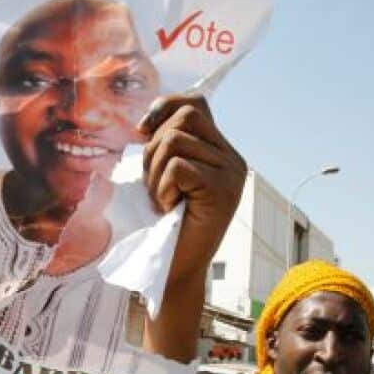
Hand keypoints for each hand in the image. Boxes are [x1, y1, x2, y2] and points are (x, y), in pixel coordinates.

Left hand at [140, 95, 246, 286]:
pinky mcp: (222, 191)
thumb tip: (146, 120)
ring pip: (177, 140)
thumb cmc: (164, 224)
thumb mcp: (162, 175)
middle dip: (155, 147)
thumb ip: (165, 145)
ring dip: (155, 172)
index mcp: (220, 152)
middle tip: (154, 183)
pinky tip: (169, 208)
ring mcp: (231, 174)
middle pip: (185, 117)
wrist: (176, 269)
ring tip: (162, 199)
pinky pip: (178, 166)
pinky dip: (163, 187)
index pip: (196, 105)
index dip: (166, 106)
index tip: (142, 130)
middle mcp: (232, 159)